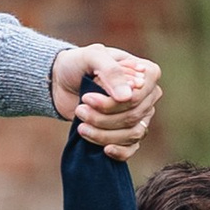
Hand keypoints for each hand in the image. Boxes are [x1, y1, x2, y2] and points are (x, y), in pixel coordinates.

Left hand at [52, 44, 162, 159]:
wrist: (62, 81)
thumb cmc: (79, 64)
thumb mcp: (92, 57)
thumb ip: (111, 71)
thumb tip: (128, 97)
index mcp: (146, 73)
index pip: (138, 96)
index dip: (113, 103)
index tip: (87, 98)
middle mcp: (147, 95)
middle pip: (133, 116)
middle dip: (103, 117)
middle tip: (80, 109)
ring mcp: (140, 115)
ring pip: (132, 133)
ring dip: (104, 134)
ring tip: (81, 126)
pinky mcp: (127, 132)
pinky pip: (132, 148)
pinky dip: (120, 152)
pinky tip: (105, 149)